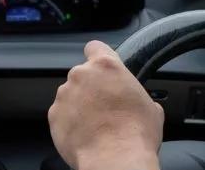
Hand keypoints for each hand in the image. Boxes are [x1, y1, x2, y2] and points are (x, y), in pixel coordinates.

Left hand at [48, 40, 163, 169]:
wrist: (115, 159)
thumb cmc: (135, 134)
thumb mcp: (150, 107)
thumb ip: (138, 94)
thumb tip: (139, 103)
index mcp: (106, 66)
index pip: (95, 46)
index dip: (98, 55)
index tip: (101, 66)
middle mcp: (81, 75)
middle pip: (83, 74)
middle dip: (91, 87)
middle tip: (105, 106)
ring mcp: (64, 95)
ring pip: (70, 94)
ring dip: (79, 105)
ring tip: (95, 124)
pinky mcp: (53, 116)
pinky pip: (61, 114)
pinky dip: (69, 121)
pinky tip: (85, 134)